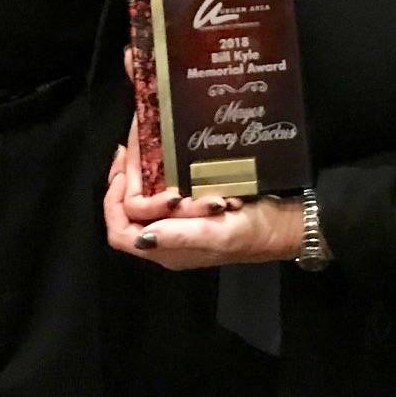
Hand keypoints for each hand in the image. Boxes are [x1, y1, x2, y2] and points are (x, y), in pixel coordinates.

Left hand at [105, 155, 302, 271]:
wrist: (283, 228)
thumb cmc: (250, 233)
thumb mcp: (216, 235)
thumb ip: (179, 235)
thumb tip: (143, 236)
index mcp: (164, 250)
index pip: (119, 231)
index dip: (113, 201)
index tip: (123, 169)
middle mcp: (165, 239)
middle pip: (129, 211)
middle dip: (129, 179)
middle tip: (134, 147)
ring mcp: (177, 225)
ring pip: (145, 199)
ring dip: (145, 173)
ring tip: (148, 146)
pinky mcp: (191, 212)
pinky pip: (164, 193)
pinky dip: (162, 173)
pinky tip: (169, 155)